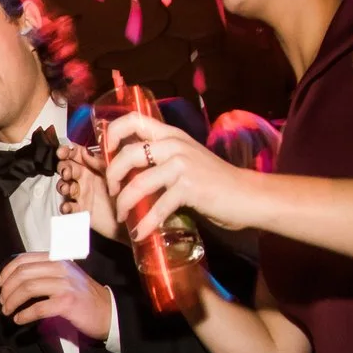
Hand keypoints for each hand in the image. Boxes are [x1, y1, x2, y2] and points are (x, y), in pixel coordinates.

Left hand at [0, 253, 112, 341]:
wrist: (108, 311)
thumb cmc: (82, 296)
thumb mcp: (64, 276)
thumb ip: (44, 272)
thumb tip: (13, 279)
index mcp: (58, 259)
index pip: (24, 259)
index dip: (7, 271)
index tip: (0, 284)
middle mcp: (61, 268)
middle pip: (22, 274)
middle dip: (7, 289)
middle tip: (2, 302)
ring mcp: (65, 285)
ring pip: (27, 288)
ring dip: (12, 301)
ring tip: (7, 311)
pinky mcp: (67, 303)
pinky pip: (38, 308)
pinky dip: (24, 315)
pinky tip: (19, 319)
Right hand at [55, 142, 121, 238]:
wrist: (134, 216)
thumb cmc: (126, 192)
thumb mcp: (115, 172)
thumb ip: (100, 162)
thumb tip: (85, 152)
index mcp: (92, 166)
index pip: (75, 154)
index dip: (67, 151)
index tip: (62, 152)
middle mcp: (84, 178)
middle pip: (66, 168)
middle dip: (63, 168)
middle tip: (67, 172)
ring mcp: (81, 194)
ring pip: (64, 186)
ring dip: (63, 186)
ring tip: (68, 188)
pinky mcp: (80, 210)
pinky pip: (68, 207)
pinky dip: (65, 207)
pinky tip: (68, 206)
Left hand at [101, 110, 252, 234]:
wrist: (248, 195)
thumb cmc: (213, 181)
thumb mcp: (184, 160)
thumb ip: (159, 160)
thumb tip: (125, 172)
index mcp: (171, 135)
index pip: (133, 119)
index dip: (111, 134)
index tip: (105, 155)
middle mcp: (175, 145)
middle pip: (127, 154)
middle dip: (112, 177)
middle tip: (112, 194)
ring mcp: (182, 165)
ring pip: (137, 183)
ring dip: (124, 204)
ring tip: (123, 217)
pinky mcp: (189, 187)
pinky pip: (157, 207)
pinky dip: (145, 223)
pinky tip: (140, 233)